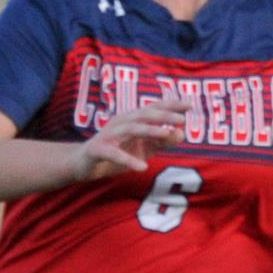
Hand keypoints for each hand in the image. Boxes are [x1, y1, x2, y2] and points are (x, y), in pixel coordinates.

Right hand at [70, 99, 190, 182]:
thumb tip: (182, 133)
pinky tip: (142, 167)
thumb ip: (162, 141)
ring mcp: (108, 135)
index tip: (190, 105)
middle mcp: (121, 123)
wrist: (83, 164)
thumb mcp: (143, 147)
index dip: (170, 105)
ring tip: (165, 134)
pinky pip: (113, 154)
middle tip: (181, 120)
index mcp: (132, 120)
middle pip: (143, 115)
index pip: (153, 108)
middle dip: (163, 115)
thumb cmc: (116, 152)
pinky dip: (128, 159)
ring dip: (149, 130)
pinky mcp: (98, 150)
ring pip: (130, 129)